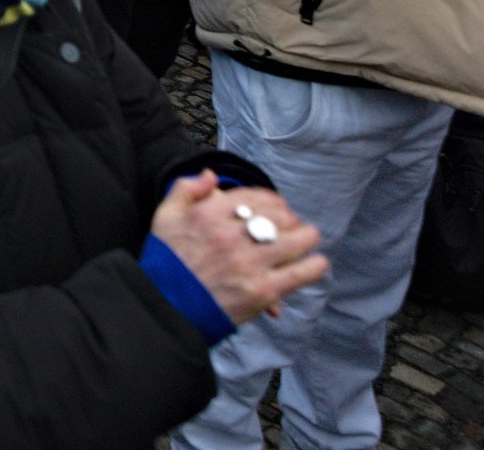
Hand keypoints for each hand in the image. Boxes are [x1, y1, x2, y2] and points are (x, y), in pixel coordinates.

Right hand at [148, 173, 326, 321]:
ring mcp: (248, 264)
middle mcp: (230, 236)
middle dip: (289, 218)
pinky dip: (313, 267)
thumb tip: (211, 175)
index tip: (278, 205)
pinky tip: (319, 262)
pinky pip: (297, 274)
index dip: (271, 199)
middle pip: (277, 216)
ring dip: (307, 236)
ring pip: (293, 241)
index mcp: (208, 215)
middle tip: (293, 224)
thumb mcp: (164, 217)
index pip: (253, 197)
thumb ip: (186, 189)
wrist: (166, 308)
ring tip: (311, 237)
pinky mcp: (261, 291)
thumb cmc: (165, 263)